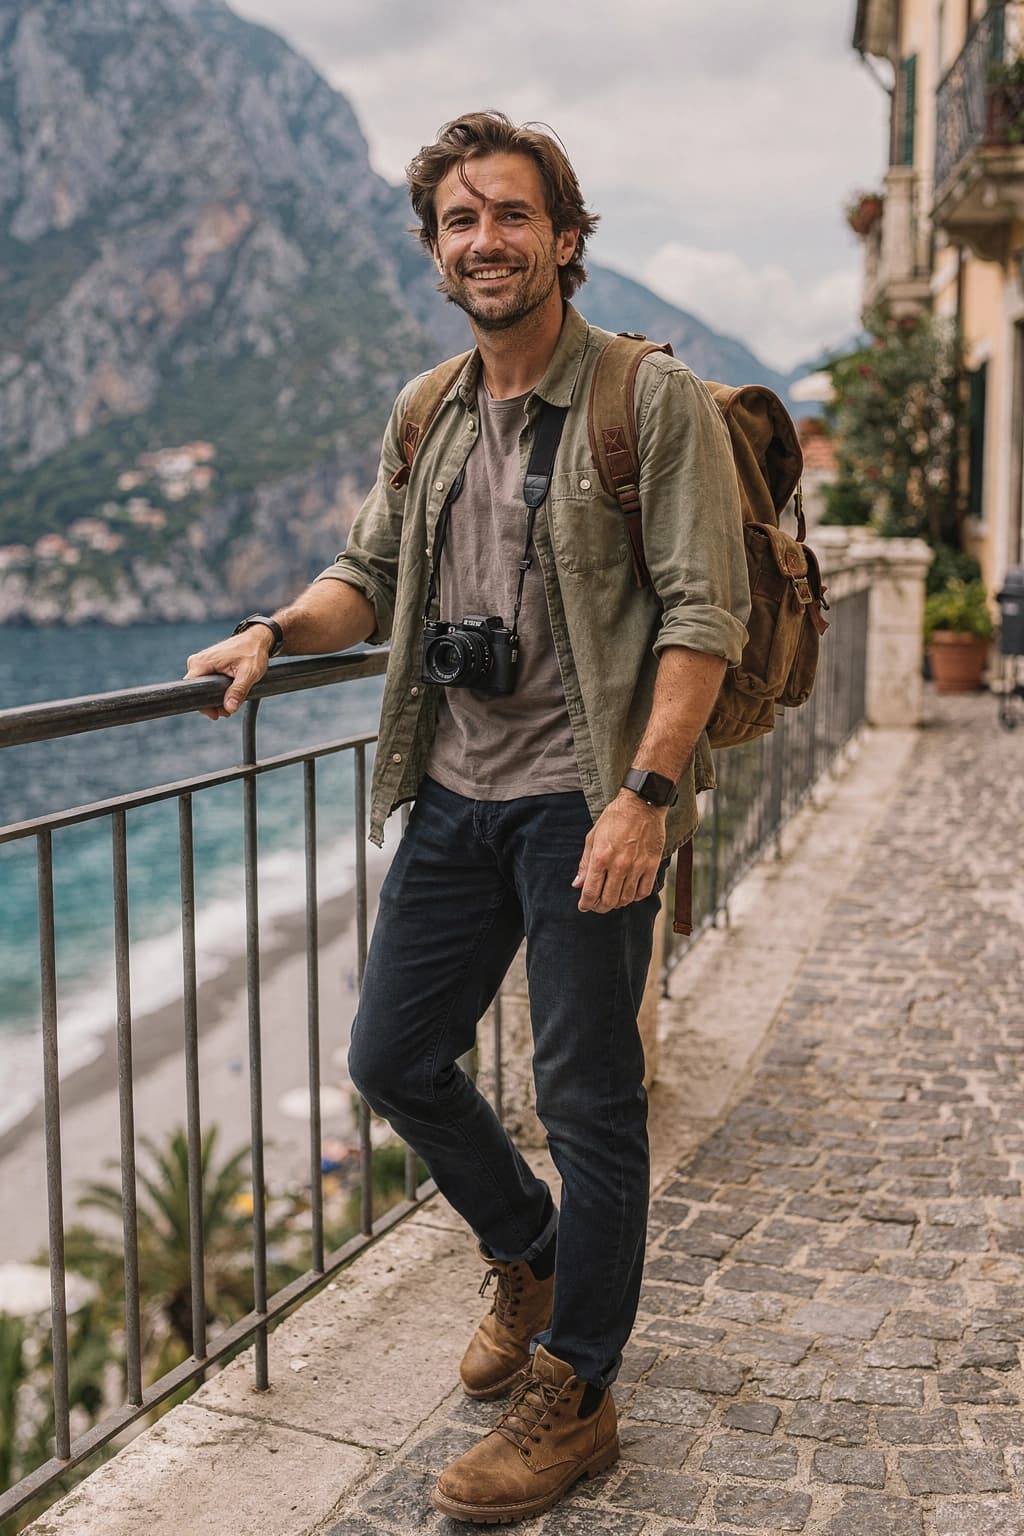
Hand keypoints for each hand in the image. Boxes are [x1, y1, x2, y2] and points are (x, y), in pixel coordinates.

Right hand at [184, 630, 273, 720]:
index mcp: (202, 662)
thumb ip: (238, 691)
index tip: (216, 713)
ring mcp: (201, 663)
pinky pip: (207, 683)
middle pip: (197, 691)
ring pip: (203, 688)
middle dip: (212, 703)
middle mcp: (197, 662)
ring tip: (232, 702)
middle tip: (228, 710)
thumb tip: (230, 708)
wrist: (257, 640)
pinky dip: (217, 691)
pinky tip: (229, 694)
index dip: (203, 704)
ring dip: (216, 698)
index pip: (192, 690)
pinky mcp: (207, 665)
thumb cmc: (253, 652)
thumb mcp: (249, 673)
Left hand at [572, 791, 666, 912]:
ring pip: (626, 899)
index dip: (585, 904)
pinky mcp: (652, 865)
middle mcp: (619, 865)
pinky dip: (635, 897)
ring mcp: (637, 866)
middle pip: (608, 901)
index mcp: (601, 857)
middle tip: (597, 905)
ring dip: (617, 903)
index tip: (583, 906)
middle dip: (599, 907)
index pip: (590, 892)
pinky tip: (630, 892)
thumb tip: (578, 884)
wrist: (642, 805)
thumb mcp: (593, 837)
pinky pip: (643, 892)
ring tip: (613, 898)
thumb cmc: (615, 818)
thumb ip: (585, 863)